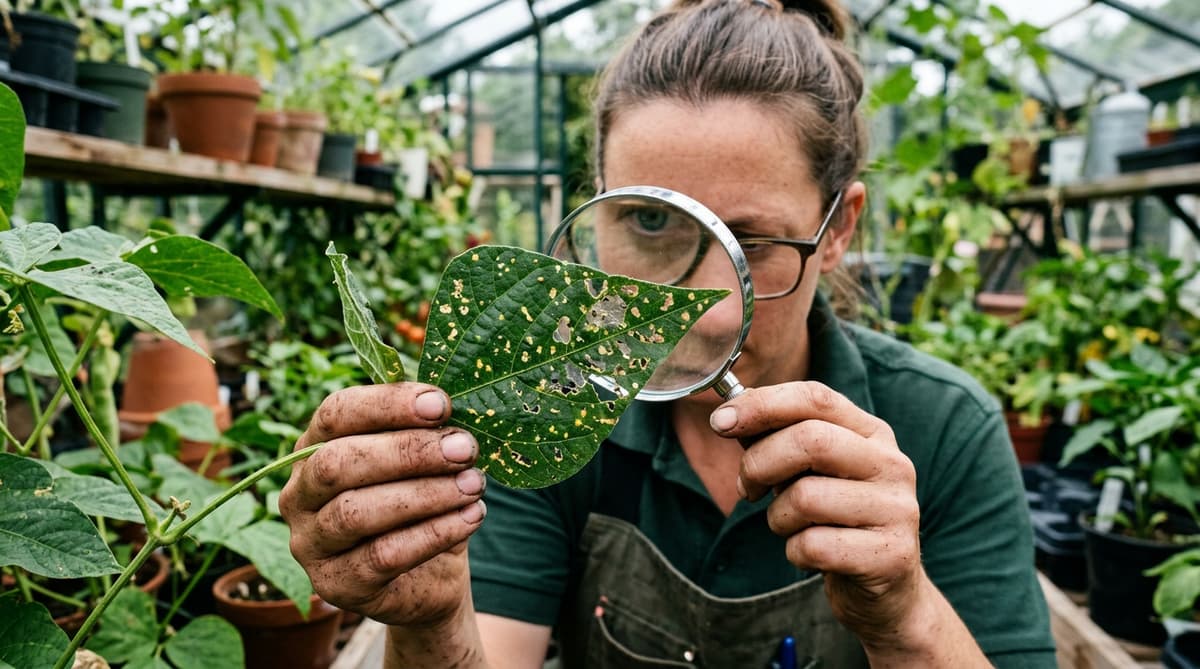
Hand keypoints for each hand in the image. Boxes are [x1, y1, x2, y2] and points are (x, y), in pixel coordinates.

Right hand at [279, 383, 486, 627]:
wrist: (426, 580)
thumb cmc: (420, 504)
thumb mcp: (420, 462)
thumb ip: (425, 433)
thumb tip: (452, 409)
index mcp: (313, 448)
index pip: (336, 413)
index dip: (387, 404)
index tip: (442, 404)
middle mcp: (299, 494)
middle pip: (338, 462)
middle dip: (408, 451)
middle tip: (465, 448)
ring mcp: (310, 543)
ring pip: (356, 512)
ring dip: (425, 494)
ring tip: (473, 485)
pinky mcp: (335, 584)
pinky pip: (383, 556)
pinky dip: (433, 533)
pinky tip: (471, 516)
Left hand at [709, 382, 923, 647]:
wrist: (886, 591)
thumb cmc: (835, 520)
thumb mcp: (809, 472)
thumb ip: (776, 439)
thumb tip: (729, 414)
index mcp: (872, 433)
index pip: (815, 398)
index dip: (761, 404)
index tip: (720, 421)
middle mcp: (891, 464)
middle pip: (809, 440)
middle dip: (759, 464)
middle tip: (747, 488)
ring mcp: (897, 509)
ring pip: (806, 497)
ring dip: (778, 517)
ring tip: (791, 526)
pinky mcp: (890, 555)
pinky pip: (814, 545)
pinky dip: (796, 552)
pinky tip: (811, 554)